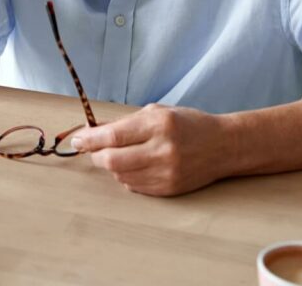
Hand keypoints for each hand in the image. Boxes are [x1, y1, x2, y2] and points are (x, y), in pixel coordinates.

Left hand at [71, 103, 232, 195]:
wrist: (224, 146)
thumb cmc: (188, 124)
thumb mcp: (157, 112)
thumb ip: (125, 122)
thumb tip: (93, 131)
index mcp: (159, 125)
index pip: (113, 135)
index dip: (90, 139)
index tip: (77, 139)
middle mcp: (163, 150)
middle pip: (113, 160)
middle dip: (97, 156)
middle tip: (94, 150)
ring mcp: (167, 173)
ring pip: (121, 175)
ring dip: (112, 166)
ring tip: (120, 154)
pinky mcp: (169, 189)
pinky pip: (134, 186)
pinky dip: (127, 176)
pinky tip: (135, 166)